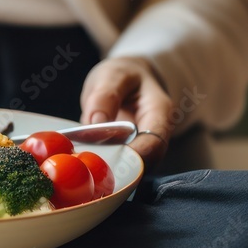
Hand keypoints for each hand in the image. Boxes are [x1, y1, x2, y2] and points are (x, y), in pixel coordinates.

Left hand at [80, 56, 172, 171]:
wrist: (126, 78)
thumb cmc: (122, 74)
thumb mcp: (112, 75)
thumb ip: (105, 95)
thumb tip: (97, 123)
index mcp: (159, 111)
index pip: (155, 141)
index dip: (135, 156)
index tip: (111, 162)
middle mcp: (156, 133)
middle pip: (147, 160)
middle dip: (122, 169)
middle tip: (94, 172)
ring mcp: (143, 145)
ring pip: (134, 167)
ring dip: (113, 171)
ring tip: (89, 171)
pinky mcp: (128, 152)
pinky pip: (121, 165)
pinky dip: (106, 167)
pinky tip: (88, 167)